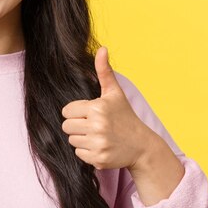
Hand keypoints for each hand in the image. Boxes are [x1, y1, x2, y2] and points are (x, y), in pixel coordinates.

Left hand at [61, 46, 152, 169]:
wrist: (141, 145)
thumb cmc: (124, 116)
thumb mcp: (114, 92)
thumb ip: (104, 71)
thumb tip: (102, 48)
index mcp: (97, 108)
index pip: (66, 111)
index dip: (76, 111)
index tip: (90, 113)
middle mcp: (97, 126)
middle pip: (66, 126)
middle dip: (77, 125)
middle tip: (93, 125)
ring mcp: (98, 144)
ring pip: (71, 140)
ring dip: (81, 138)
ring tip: (98, 135)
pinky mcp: (99, 159)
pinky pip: (78, 154)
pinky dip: (87, 151)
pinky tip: (100, 146)